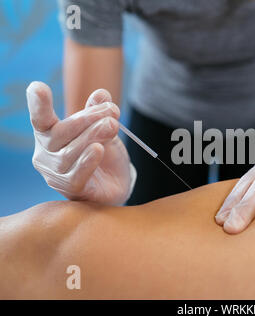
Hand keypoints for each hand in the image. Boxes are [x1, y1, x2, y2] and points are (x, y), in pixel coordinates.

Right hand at [27, 81, 135, 204]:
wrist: (116, 182)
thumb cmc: (103, 153)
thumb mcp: (104, 127)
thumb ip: (99, 112)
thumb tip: (101, 94)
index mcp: (49, 135)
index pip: (40, 119)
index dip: (38, 105)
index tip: (38, 87)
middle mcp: (46, 155)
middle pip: (59, 133)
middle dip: (87, 118)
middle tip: (112, 110)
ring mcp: (56, 175)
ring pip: (68, 154)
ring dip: (92, 136)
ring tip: (112, 125)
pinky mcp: (72, 190)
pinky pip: (76, 176)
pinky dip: (87, 162)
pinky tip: (98, 150)